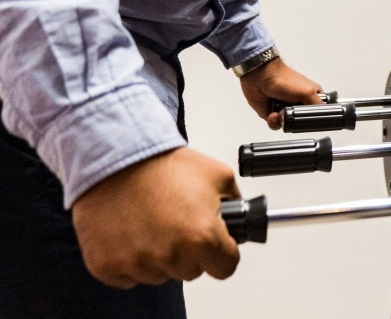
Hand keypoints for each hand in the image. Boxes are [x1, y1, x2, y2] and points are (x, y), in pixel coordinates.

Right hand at [71, 147, 239, 287]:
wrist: (116, 158)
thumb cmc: (163, 164)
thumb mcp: (218, 175)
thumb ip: (236, 203)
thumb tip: (241, 219)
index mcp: (201, 237)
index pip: (225, 267)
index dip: (223, 253)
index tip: (217, 246)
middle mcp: (169, 255)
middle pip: (192, 271)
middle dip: (190, 251)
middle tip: (179, 222)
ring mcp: (136, 264)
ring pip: (160, 275)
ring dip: (160, 256)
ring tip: (153, 222)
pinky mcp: (107, 267)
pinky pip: (129, 276)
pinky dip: (131, 260)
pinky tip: (132, 232)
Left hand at [239, 56, 322, 129]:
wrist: (260, 78)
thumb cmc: (284, 78)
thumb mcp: (309, 91)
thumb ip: (318, 104)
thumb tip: (323, 116)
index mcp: (310, 95)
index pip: (317, 111)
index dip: (314, 117)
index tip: (310, 119)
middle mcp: (298, 103)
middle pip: (302, 121)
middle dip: (296, 121)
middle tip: (293, 113)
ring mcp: (285, 108)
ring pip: (288, 125)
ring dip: (283, 121)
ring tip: (280, 112)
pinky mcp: (272, 113)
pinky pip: (275, 125)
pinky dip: (273, 121)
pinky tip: (273, 113)